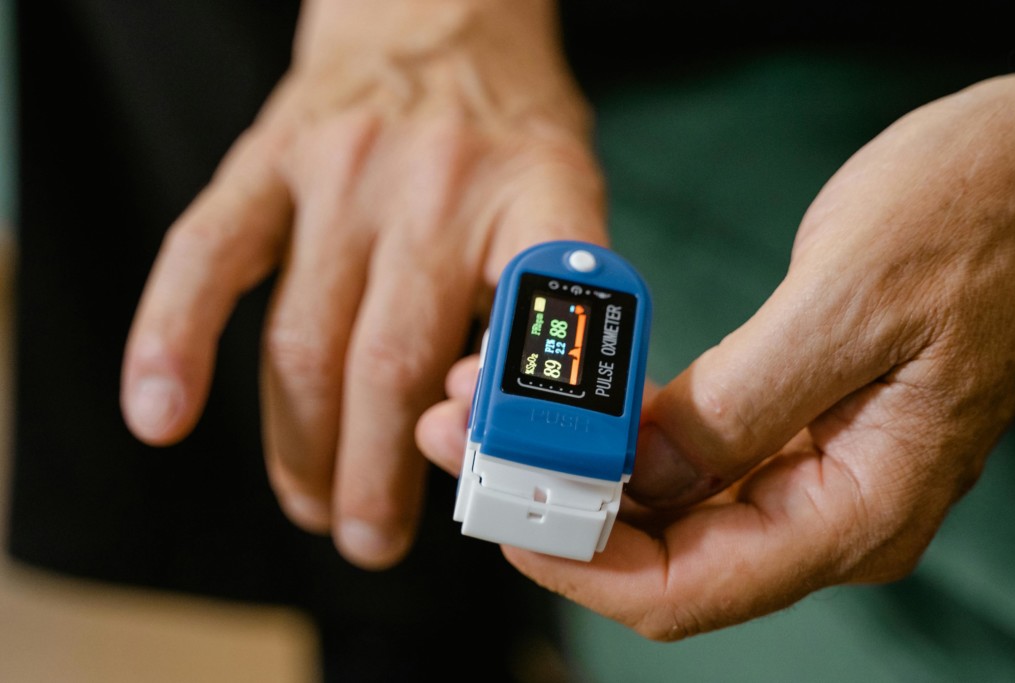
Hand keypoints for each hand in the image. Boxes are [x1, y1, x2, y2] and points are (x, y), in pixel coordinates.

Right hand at [119, 0, 605, 569]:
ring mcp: (341, 171)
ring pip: (304, 340)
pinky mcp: (267, 159)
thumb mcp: (571, 200)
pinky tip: (158, 415)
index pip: (534, 328)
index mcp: (538, 196)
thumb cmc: (509, 131)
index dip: (506, 429)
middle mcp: (437, 186)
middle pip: (391, 366)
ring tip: (314, 507)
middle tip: (373, 541)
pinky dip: (172, 342)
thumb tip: (532, 435)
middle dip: (378, 477)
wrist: (440, 13)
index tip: (486, 499)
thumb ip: (553, 310)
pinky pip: (207, 257)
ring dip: (304, 448)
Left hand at [418, 74, 1014, 636]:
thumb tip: (637, 475)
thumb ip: (739, 407)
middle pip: (662, 554)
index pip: (687, 588)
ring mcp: (805, 469)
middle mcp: (825, 509)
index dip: (579, 565)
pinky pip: (686, 453)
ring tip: (494, 408)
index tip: (504, 513)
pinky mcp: (788, 423)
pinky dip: (620, 430)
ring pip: (665, 505)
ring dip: (578, 464)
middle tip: (469, 443)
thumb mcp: (848, 305)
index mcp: (853, 508)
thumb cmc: (978, 221)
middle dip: (557, 505)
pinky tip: (571, 397)